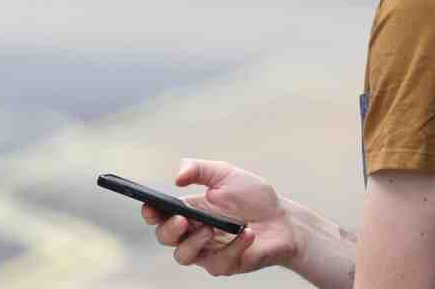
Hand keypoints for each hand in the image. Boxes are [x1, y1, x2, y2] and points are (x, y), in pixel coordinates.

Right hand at [142, 159, 297, 276]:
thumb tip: (177, 177)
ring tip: (211, 227)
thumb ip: (200, 169)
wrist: (283, 219)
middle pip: (165, 237)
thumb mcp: (226, 174)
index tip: (150, 205)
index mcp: (189, 210)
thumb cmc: (253, 197)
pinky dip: (234, 246)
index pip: (160, 214)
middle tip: (183, 219)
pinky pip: (219, 262)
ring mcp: (207, 251)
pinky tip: (247, 233)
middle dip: (169, 229)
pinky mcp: (225, 264)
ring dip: (194, 242)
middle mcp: (193, 232)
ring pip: (184, 256)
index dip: (150, 212)